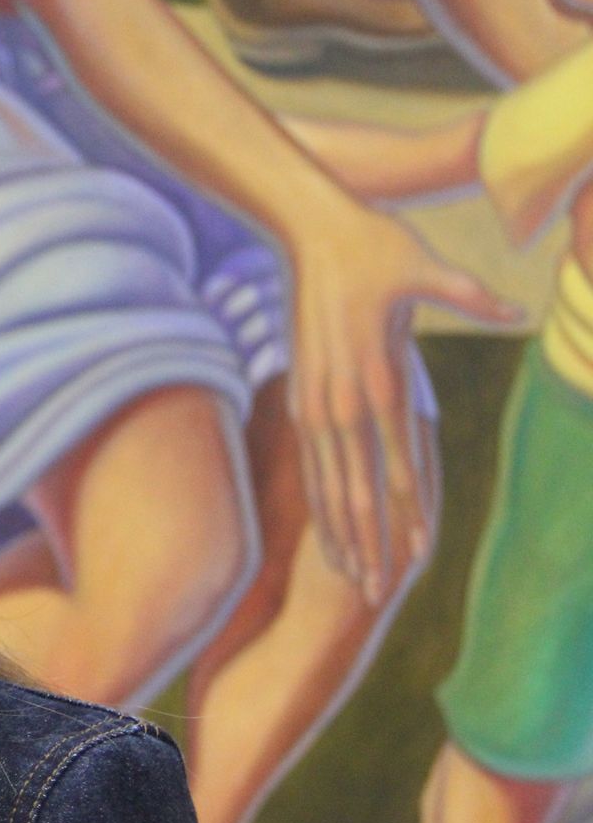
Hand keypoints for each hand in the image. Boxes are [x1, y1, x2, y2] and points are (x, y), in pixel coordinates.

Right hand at [285, 209, 523, 602]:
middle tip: (376, 592)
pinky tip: (325, 526)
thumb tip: (520, 308)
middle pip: (356, 489)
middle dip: (368, 543)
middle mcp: (342, 400)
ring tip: (348, 575)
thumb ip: (470, 294)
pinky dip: (319, 501)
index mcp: (376, 378)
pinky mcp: (301, 396)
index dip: (408, 514)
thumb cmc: (373, 244)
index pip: (396, 462)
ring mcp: (315, 401)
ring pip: (326, 484)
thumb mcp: (426, 265)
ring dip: (337, 532)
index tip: (418, 557)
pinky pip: (310, 463)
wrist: (306, 230)